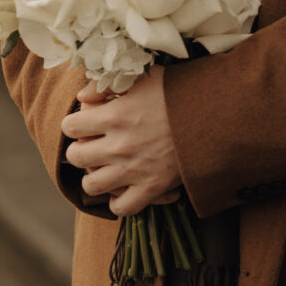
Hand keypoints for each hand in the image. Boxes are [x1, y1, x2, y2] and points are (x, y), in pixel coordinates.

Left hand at [61, 69, 182, 216]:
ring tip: (105, 169)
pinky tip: (124, 189)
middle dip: (81, 150)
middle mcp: (119, 146)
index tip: (86, 124)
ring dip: (95, 177)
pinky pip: (122, 207)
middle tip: (94, 146)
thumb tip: (82, 99)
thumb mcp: (144, 77)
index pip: (69, 127)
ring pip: (91, 186)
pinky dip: (119, 202)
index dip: (75, 124)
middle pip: (76, 157)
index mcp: (114, 115)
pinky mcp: (152, 188)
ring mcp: (134, 170)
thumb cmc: (180, 93)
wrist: (216, 115)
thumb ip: (107, 84)